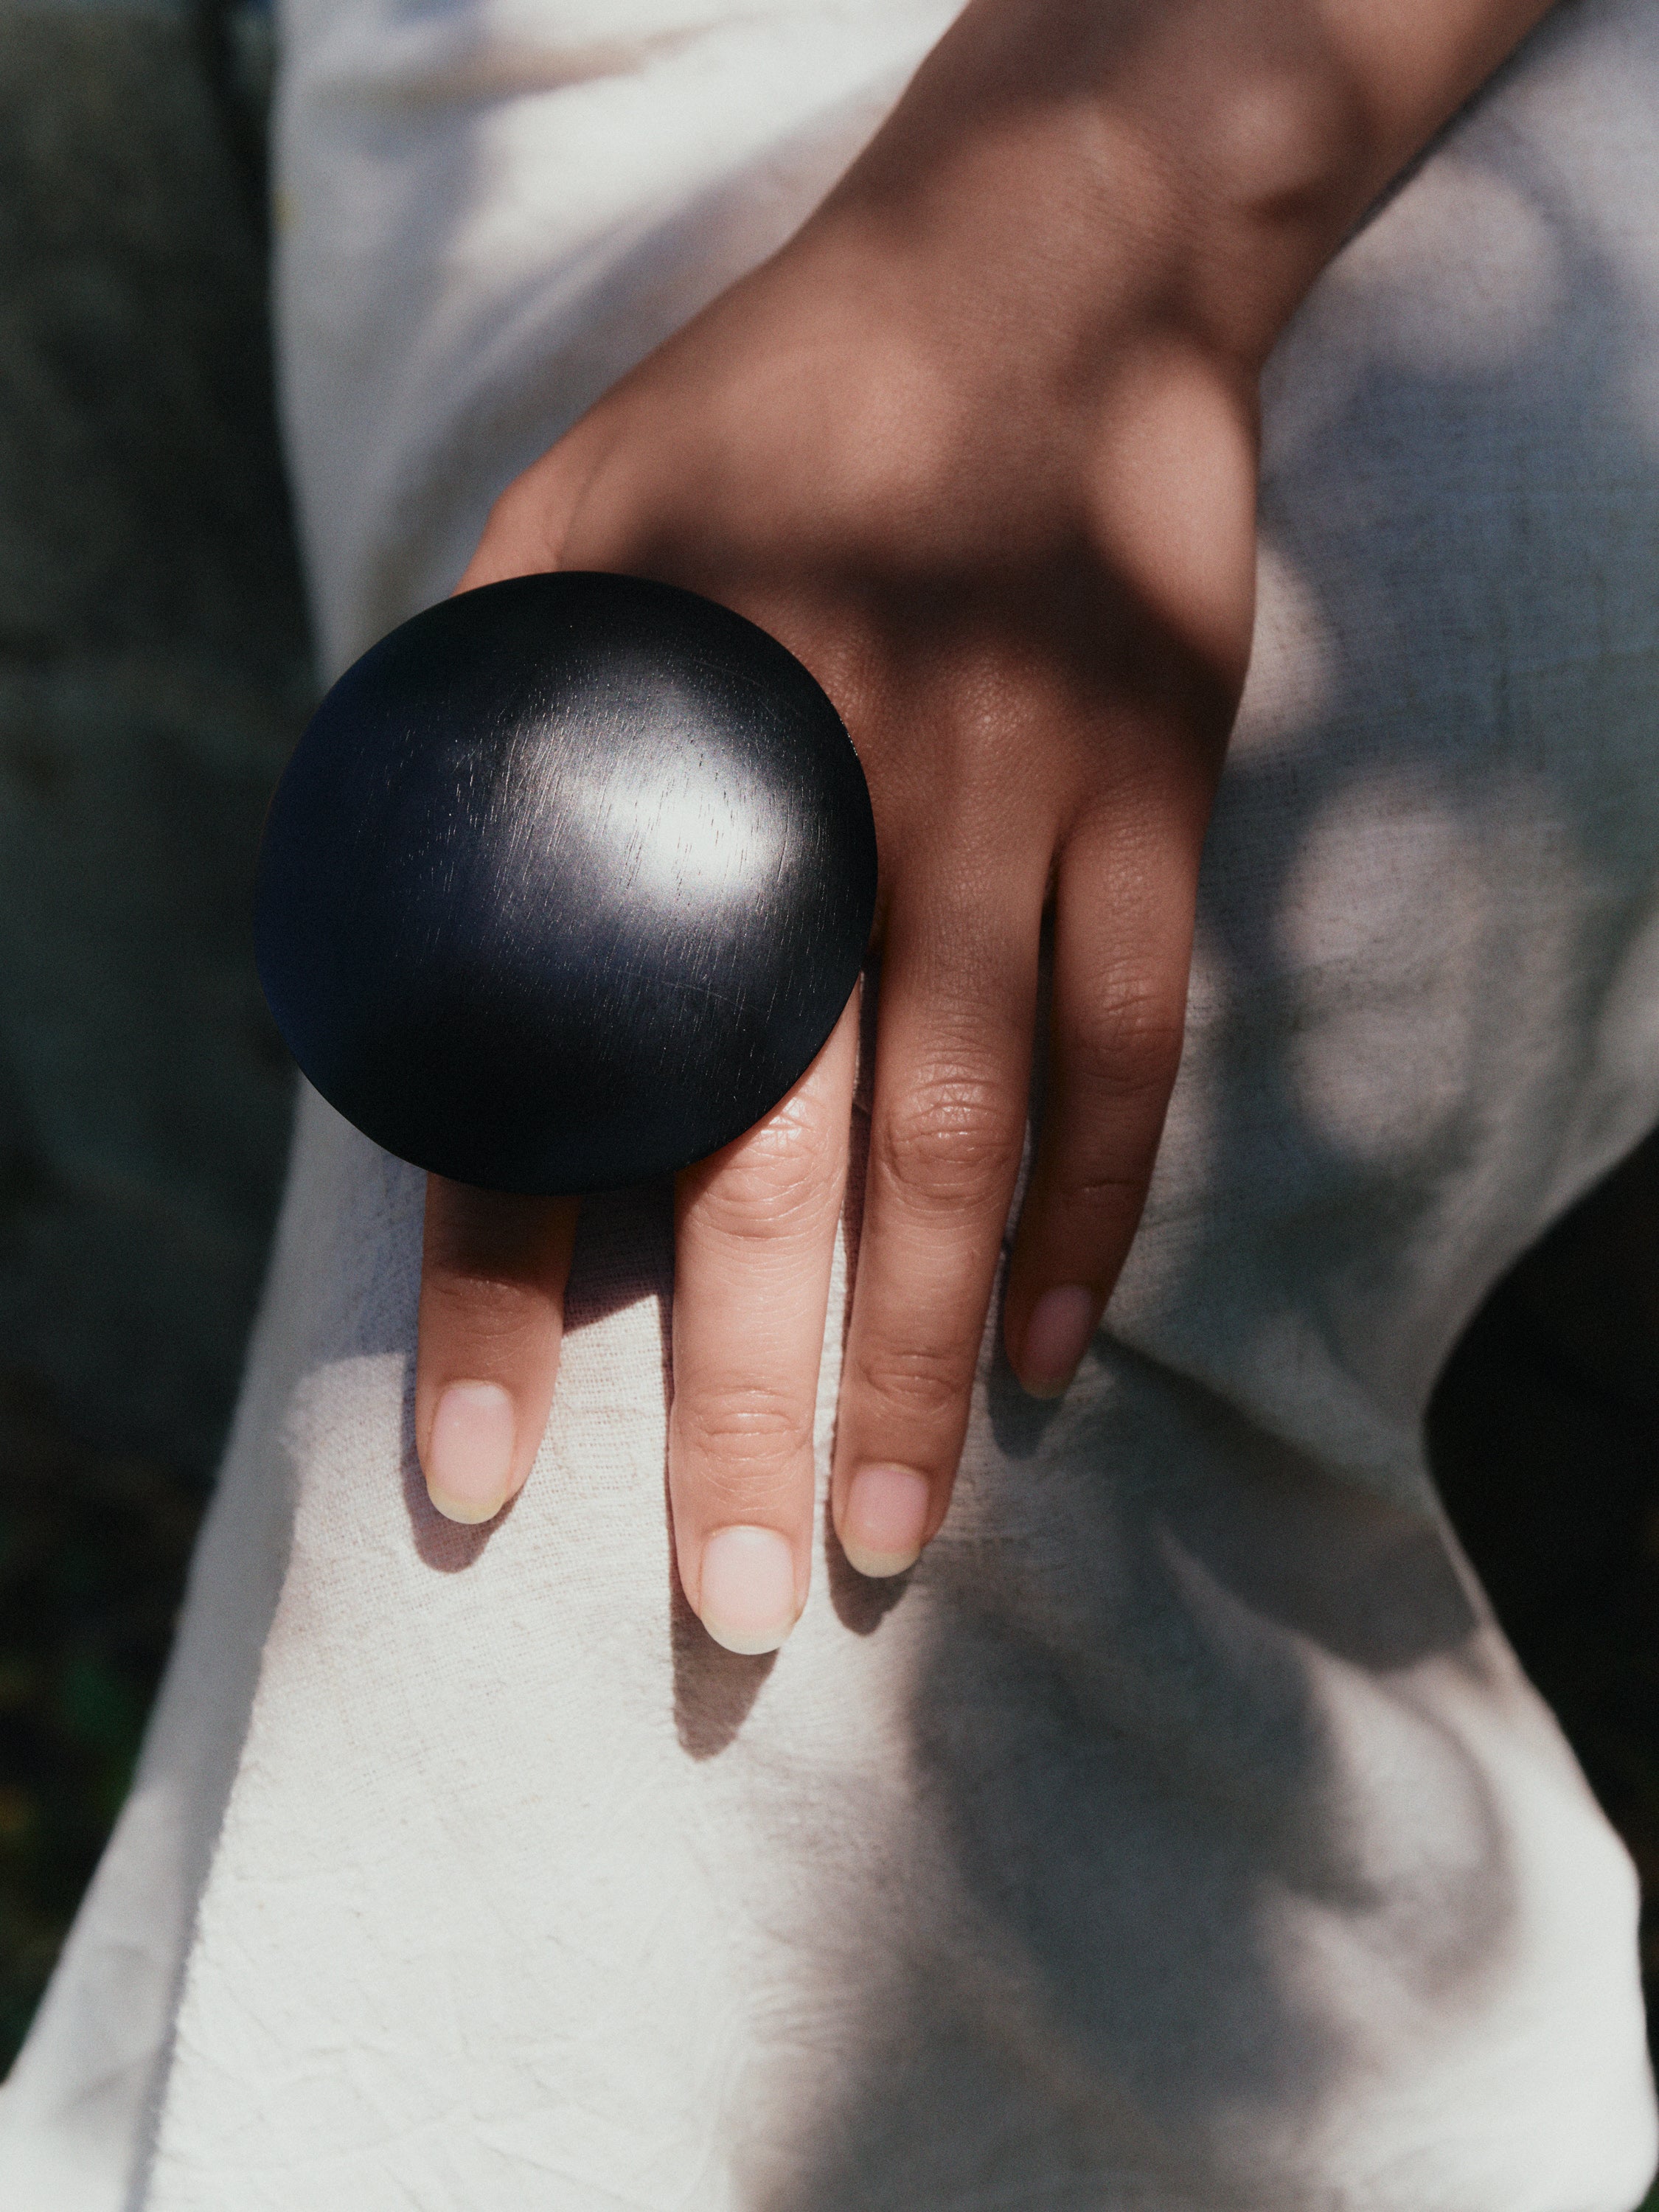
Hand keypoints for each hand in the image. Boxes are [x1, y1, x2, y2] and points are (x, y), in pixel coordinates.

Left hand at [411, 0, 1552, 1649]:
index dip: (494, 1280)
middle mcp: (837, 790)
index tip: (464, 1480)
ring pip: (963, 1137)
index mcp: (657, 735)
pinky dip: (1090, 1215)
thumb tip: (411, 959)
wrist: (1048, 269)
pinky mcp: (1154, 799)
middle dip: (738, 1396)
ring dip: (923, 1357)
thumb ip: (489, 721)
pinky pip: (1127, 1049)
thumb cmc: (775, 405)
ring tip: (878, 1541)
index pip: (544, 1060)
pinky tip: (1049, 1361)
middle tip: (715, 1603)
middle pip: (775, 1151)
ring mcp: (1019, 798)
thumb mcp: (567, 510)